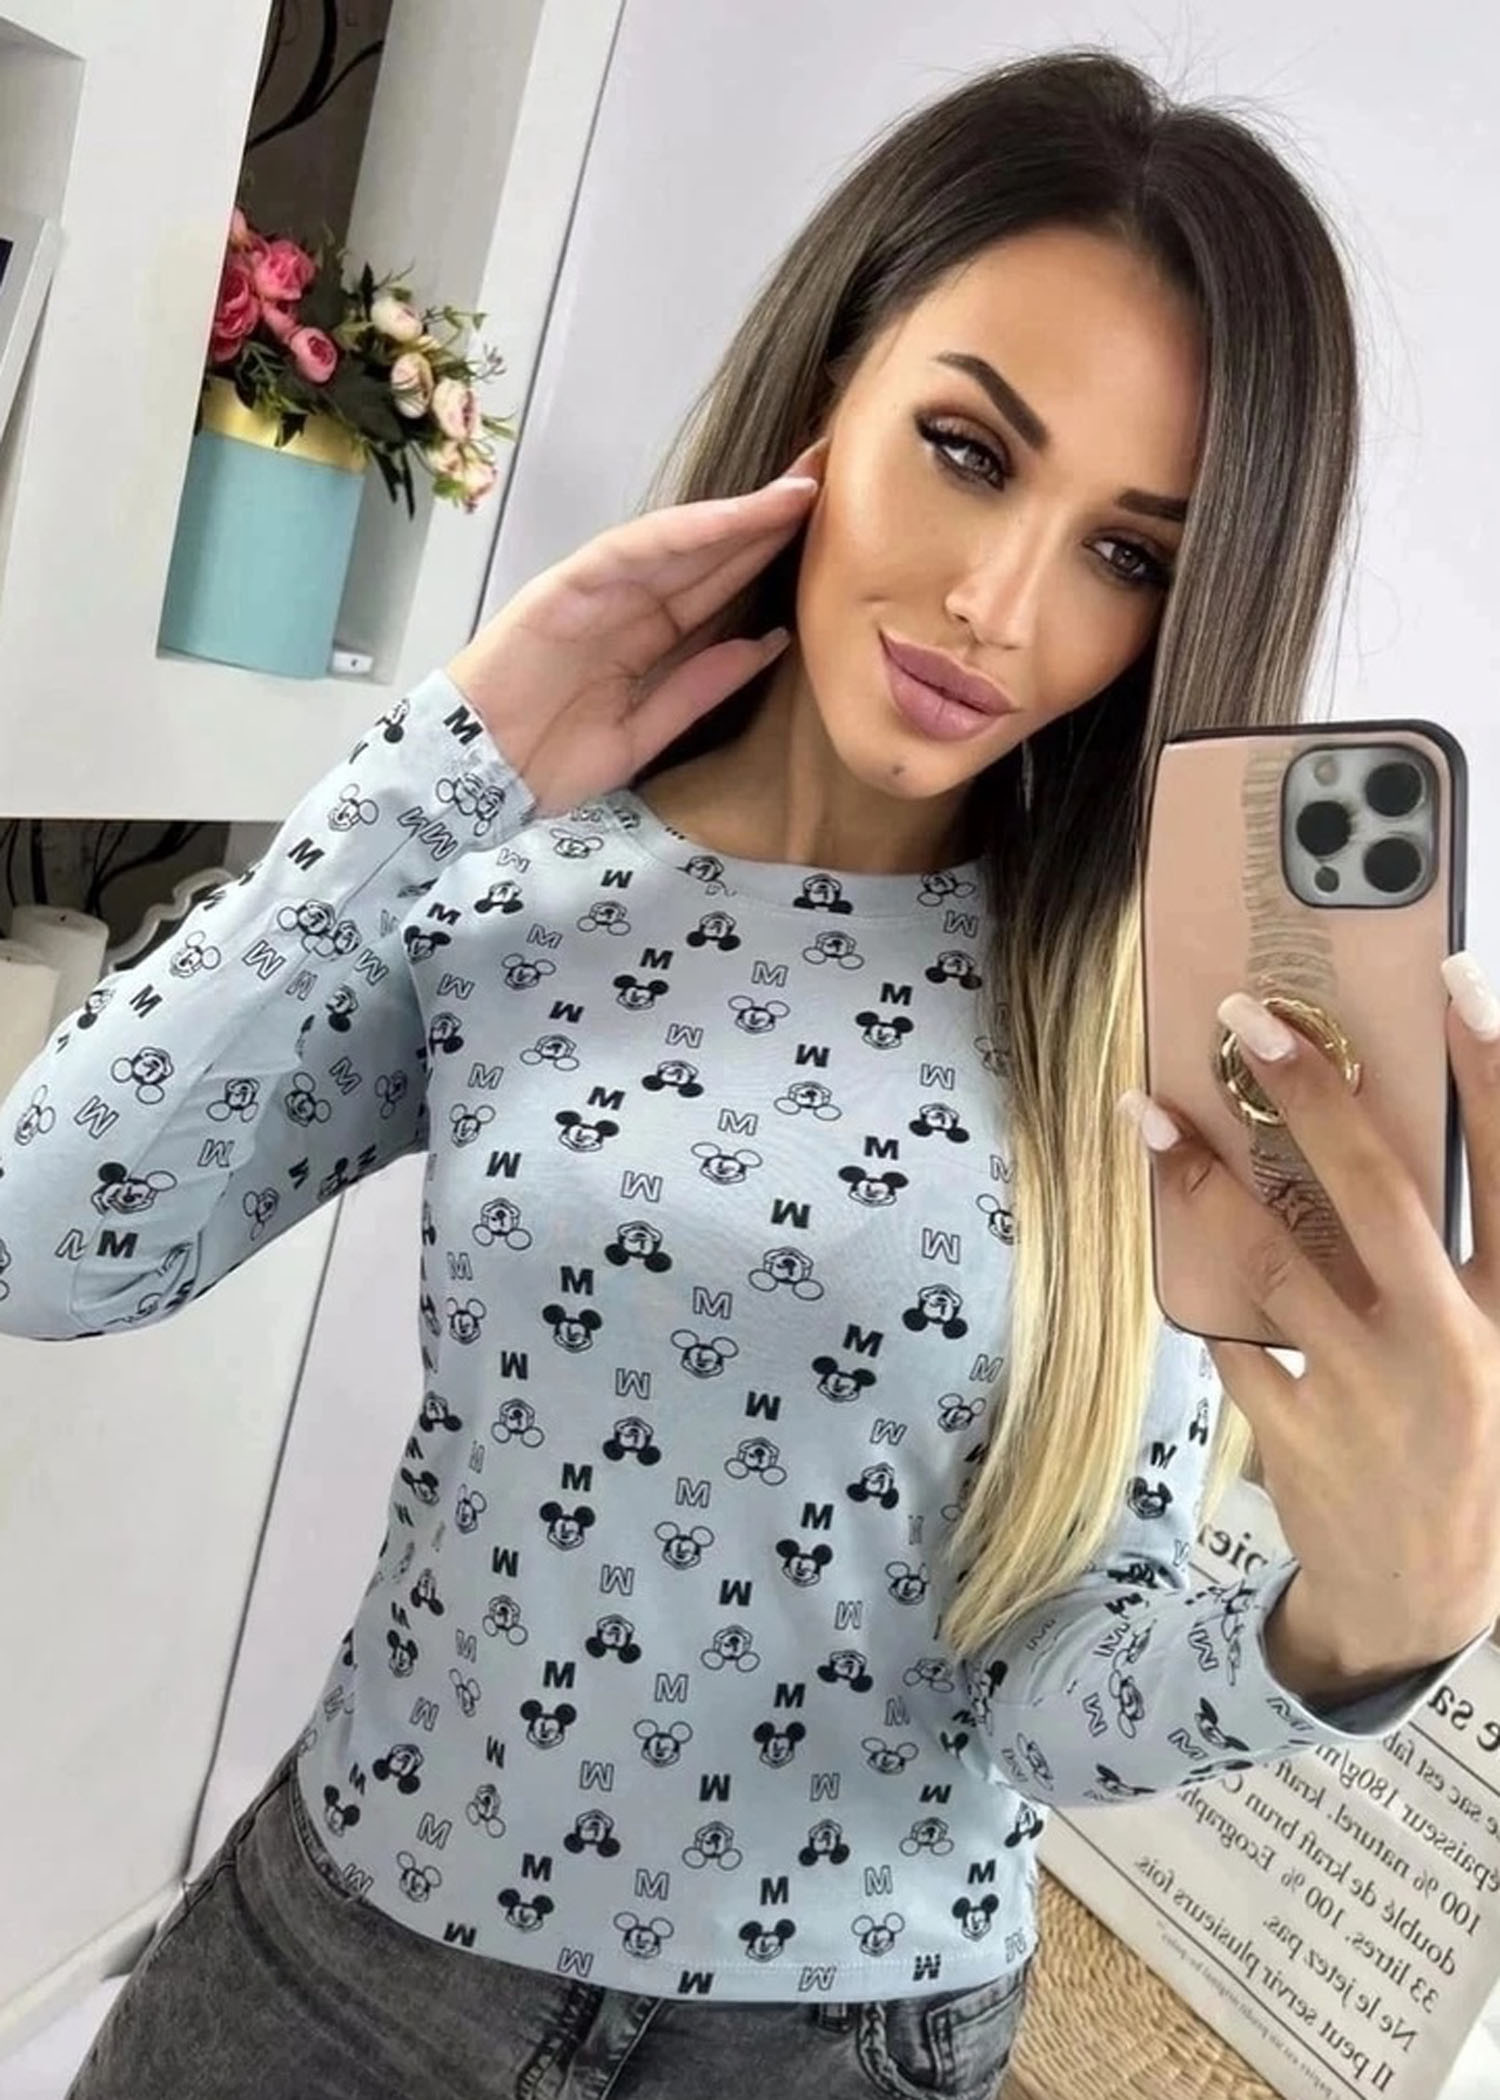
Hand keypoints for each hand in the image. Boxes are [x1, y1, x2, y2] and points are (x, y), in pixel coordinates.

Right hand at [445, 436, 829, 814]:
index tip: (830, 532)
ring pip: (681, 541)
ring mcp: (599, 589)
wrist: (478, 775)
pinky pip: (634, 551)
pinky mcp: (567, 585)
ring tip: (801, 489)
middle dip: (769, 516)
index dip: (770, 555)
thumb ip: (702, 683)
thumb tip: (768, 642)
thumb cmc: (551, 758)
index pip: (720, 585)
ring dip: (739, 514)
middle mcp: (631, 604)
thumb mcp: (647, 730)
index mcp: (650, 637)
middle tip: (831, 474)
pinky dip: (685, 532)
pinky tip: (734, 517)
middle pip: (710, 551)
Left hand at [1118, 957, 1499, 1679]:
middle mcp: (1458, 1347)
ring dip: (1202, 1175)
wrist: (1422, 1606)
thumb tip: (1401, 1128)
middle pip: (1377, 1192)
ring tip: (1149, 1112)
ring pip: (1271, 1256)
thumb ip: (1471, 1258)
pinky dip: (1197, 1277)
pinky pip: (1233, 1332)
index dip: (1493, 1071)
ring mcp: (1372, 1395)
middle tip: (1245, 1017)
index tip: (1457, 977)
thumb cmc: (1475, 1449)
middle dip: (1308, 1092)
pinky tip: (1168, 1229)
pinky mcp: (1298, 1437)